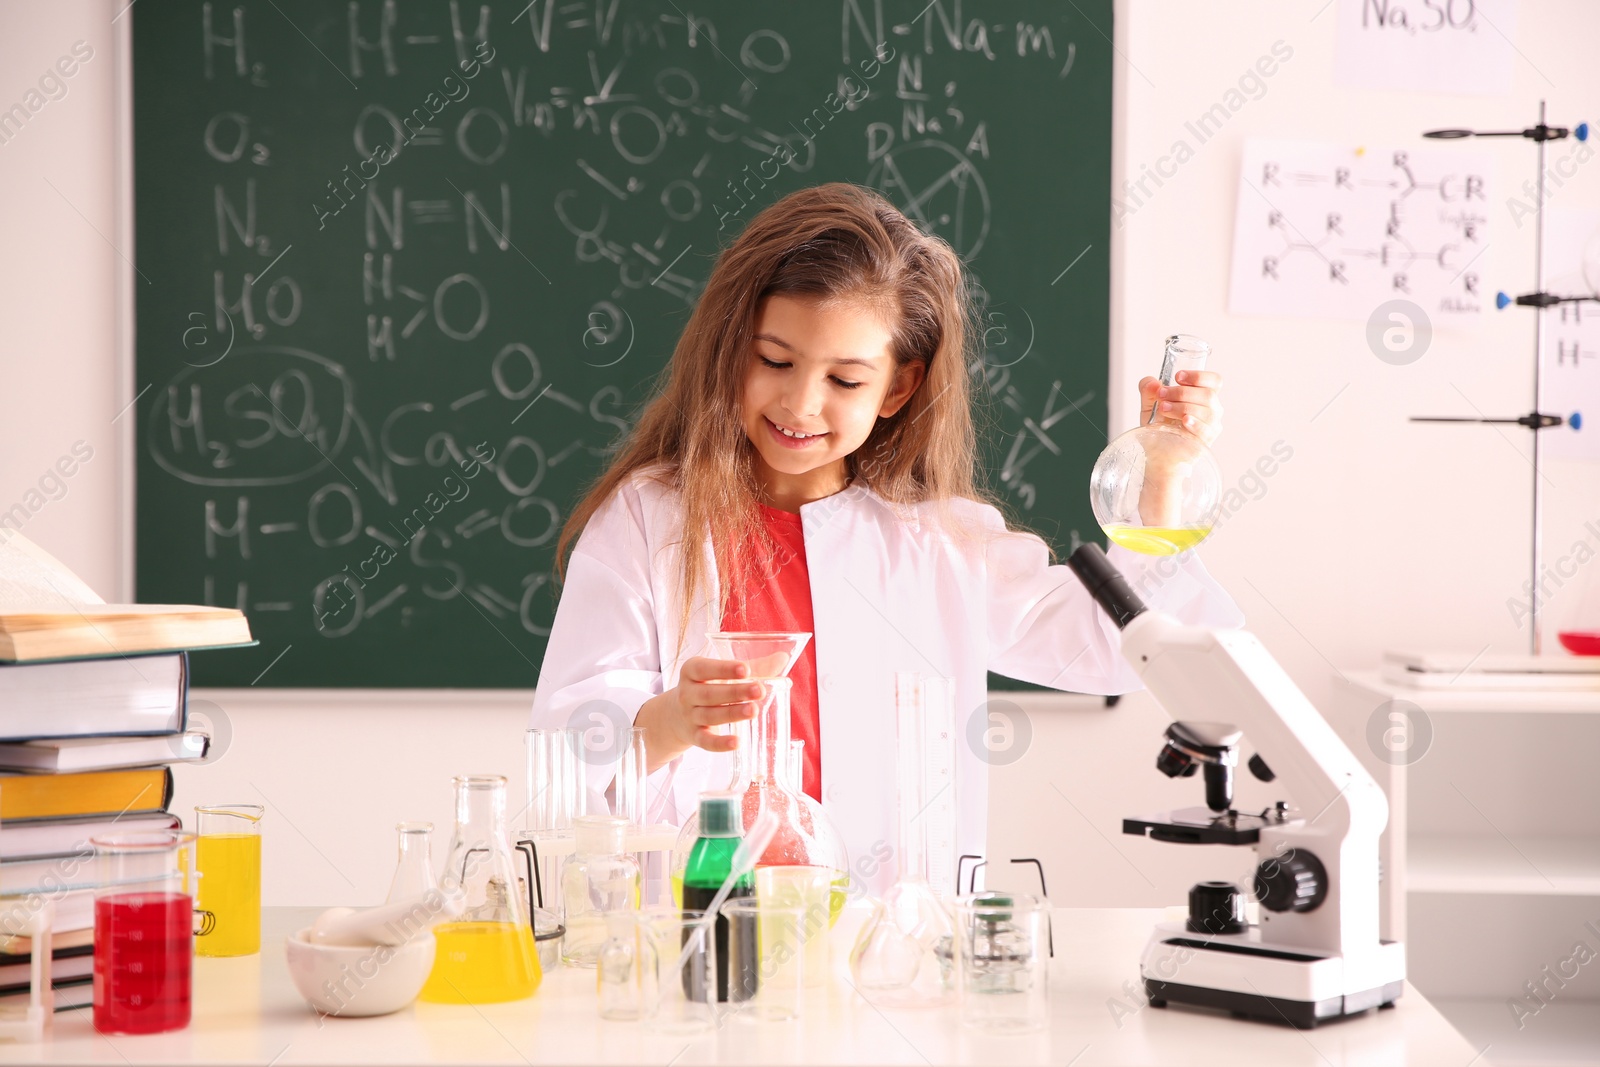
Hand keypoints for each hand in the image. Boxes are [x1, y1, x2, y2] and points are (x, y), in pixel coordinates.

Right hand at [635, 657, 763, 772]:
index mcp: (691, 671)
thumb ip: (752, 665)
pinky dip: (720, 744)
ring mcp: (689, 716)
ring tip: (754, 711)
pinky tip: (736, 742)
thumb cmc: (707, 686)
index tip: (746, 669)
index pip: (702, 668)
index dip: (723, 669)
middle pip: (709, 693)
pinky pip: (705, 742)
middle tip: (759, 690)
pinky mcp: (694, 736)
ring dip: (732, 713)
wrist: (675, 714)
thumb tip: (782, 658)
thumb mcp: (721, 673)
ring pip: (710, 716)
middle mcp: (687, 693)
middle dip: (735, 692)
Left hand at [1138, 369, 1223, 445]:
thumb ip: (1148, 389)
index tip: (1177, 377)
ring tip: (1164, 408)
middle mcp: (1212, 409)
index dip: (1198, 376)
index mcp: (1203, 395)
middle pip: (1208, 394)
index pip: (1214, 380)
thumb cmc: (1160, 427)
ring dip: (1182, 406)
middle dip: (1181, 392)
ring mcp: (1212, 425)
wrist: (1157, 453)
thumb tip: (1152, 383)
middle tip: (1161, 395)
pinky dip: (1195, 423)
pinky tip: (1184, 420)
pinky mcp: (1207, 440)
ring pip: (1206, 410)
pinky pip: (1206, 430)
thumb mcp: (1149, 404)